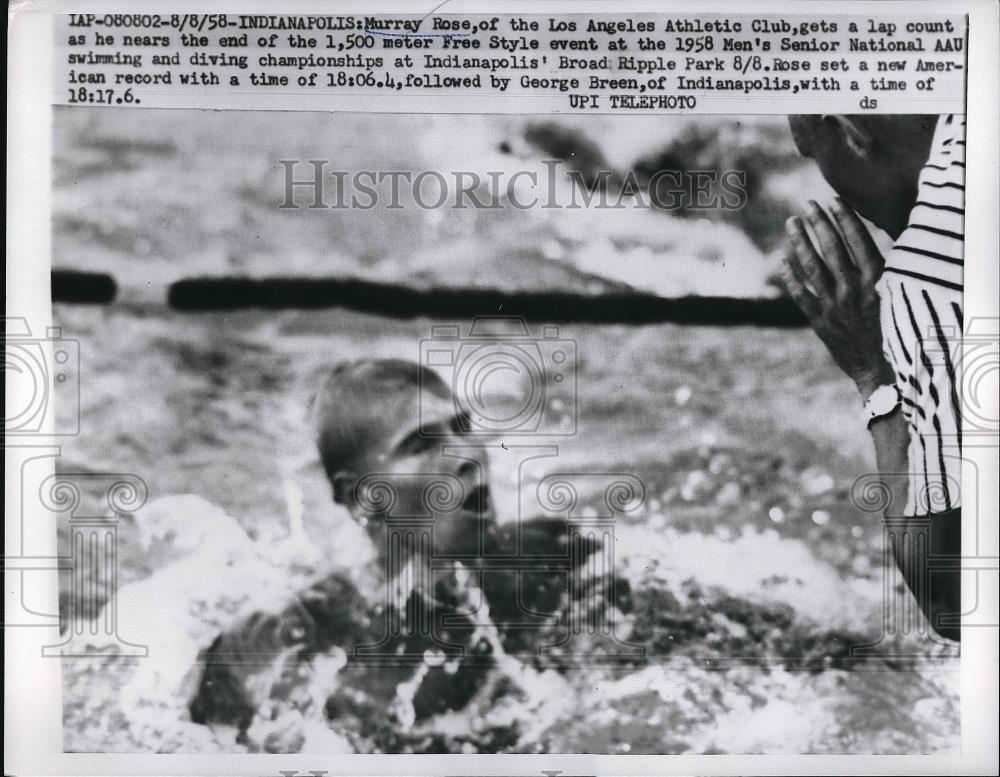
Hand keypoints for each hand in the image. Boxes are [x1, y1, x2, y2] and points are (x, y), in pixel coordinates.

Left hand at [781, 198, 893, 396]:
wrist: (885, 373)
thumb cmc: (899, 333)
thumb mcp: (901, 297)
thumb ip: (887, 272)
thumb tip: (876, 244)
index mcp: (878, 281)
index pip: (858, 240)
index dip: (844, 218)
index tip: (833, 200)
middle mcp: (853, 290)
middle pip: (831, 248)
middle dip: (818, 223)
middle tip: (807, 204)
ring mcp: (834, 306)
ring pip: (811, 267)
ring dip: (800, 242)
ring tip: (791, 223)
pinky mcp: (820, 322)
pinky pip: (800, 294)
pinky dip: (790, 276)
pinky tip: (782, 260)